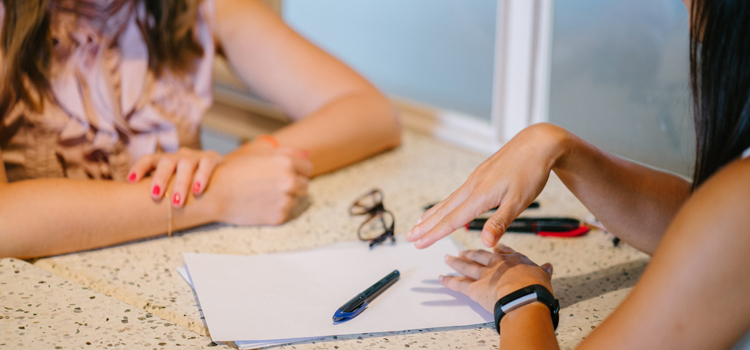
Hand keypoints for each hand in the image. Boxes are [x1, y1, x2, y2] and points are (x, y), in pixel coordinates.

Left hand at [128, 148, 223, 206]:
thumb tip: (133, 209)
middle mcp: (178, 156)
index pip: (149, 159)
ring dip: (181, 183)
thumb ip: (159, 192)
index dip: (139, 168)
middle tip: (156, 196)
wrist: (220, 176)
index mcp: (165, 161)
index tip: (131, 181)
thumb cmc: (188, 185)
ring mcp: (195, 156)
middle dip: (160, 178)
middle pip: (166, 162)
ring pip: (186, 164)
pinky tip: (198, 191)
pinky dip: (202, 176)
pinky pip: (206, 164)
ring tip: (177, 202)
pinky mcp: (212, 158)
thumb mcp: (172, 184)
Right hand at [207, 146, 312, 225]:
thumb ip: (287, 153)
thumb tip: (308, 155)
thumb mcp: (260, 154)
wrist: (215, 194)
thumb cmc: (235, 171)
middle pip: (305, 185)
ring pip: (295, 199)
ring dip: (285, 197)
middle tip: (273, 185)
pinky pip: (285, 212)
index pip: (308, 168)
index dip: (298, 170)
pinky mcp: (279, 216)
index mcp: (287, 163)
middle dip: (294, 184)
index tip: (288, 173)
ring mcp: (285, 200)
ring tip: (263, 194)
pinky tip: (260, 204)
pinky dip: (276, 209)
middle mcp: (289, 181)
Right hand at [405, 123, 569, 248]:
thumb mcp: (519, 201)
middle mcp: (473, 186)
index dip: (434, 234)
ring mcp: (475, 179)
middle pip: (444, 210)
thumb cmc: (531, 172)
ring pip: (449, 200)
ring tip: (418, 223)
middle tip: (409, 237)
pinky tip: (446, 206)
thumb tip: (485, 243)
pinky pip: (457, 193)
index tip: (418, 244)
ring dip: (432, 214)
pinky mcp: (481, 174)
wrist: (538, 143)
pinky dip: (446, 203)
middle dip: (425, 225)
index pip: (451, 220)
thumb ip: (500, 223)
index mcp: (480, 195)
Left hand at [440, 245, 552, 312]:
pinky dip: (449, 281)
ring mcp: (484, 275)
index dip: (496, 248)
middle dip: (471, 253)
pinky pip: (458, 284)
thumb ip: (543, 271)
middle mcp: (496, 264)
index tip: (492, 246)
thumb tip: (548, 266)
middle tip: (462, 251)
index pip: (503, 251)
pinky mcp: (474, 288)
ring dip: (456, 262)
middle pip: (480, 255)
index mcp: (514, 260)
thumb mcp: (543, 276)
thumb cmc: (536, 288)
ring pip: (467, 266)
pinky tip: (441, 278)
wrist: (524, 297)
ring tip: (447, 259)